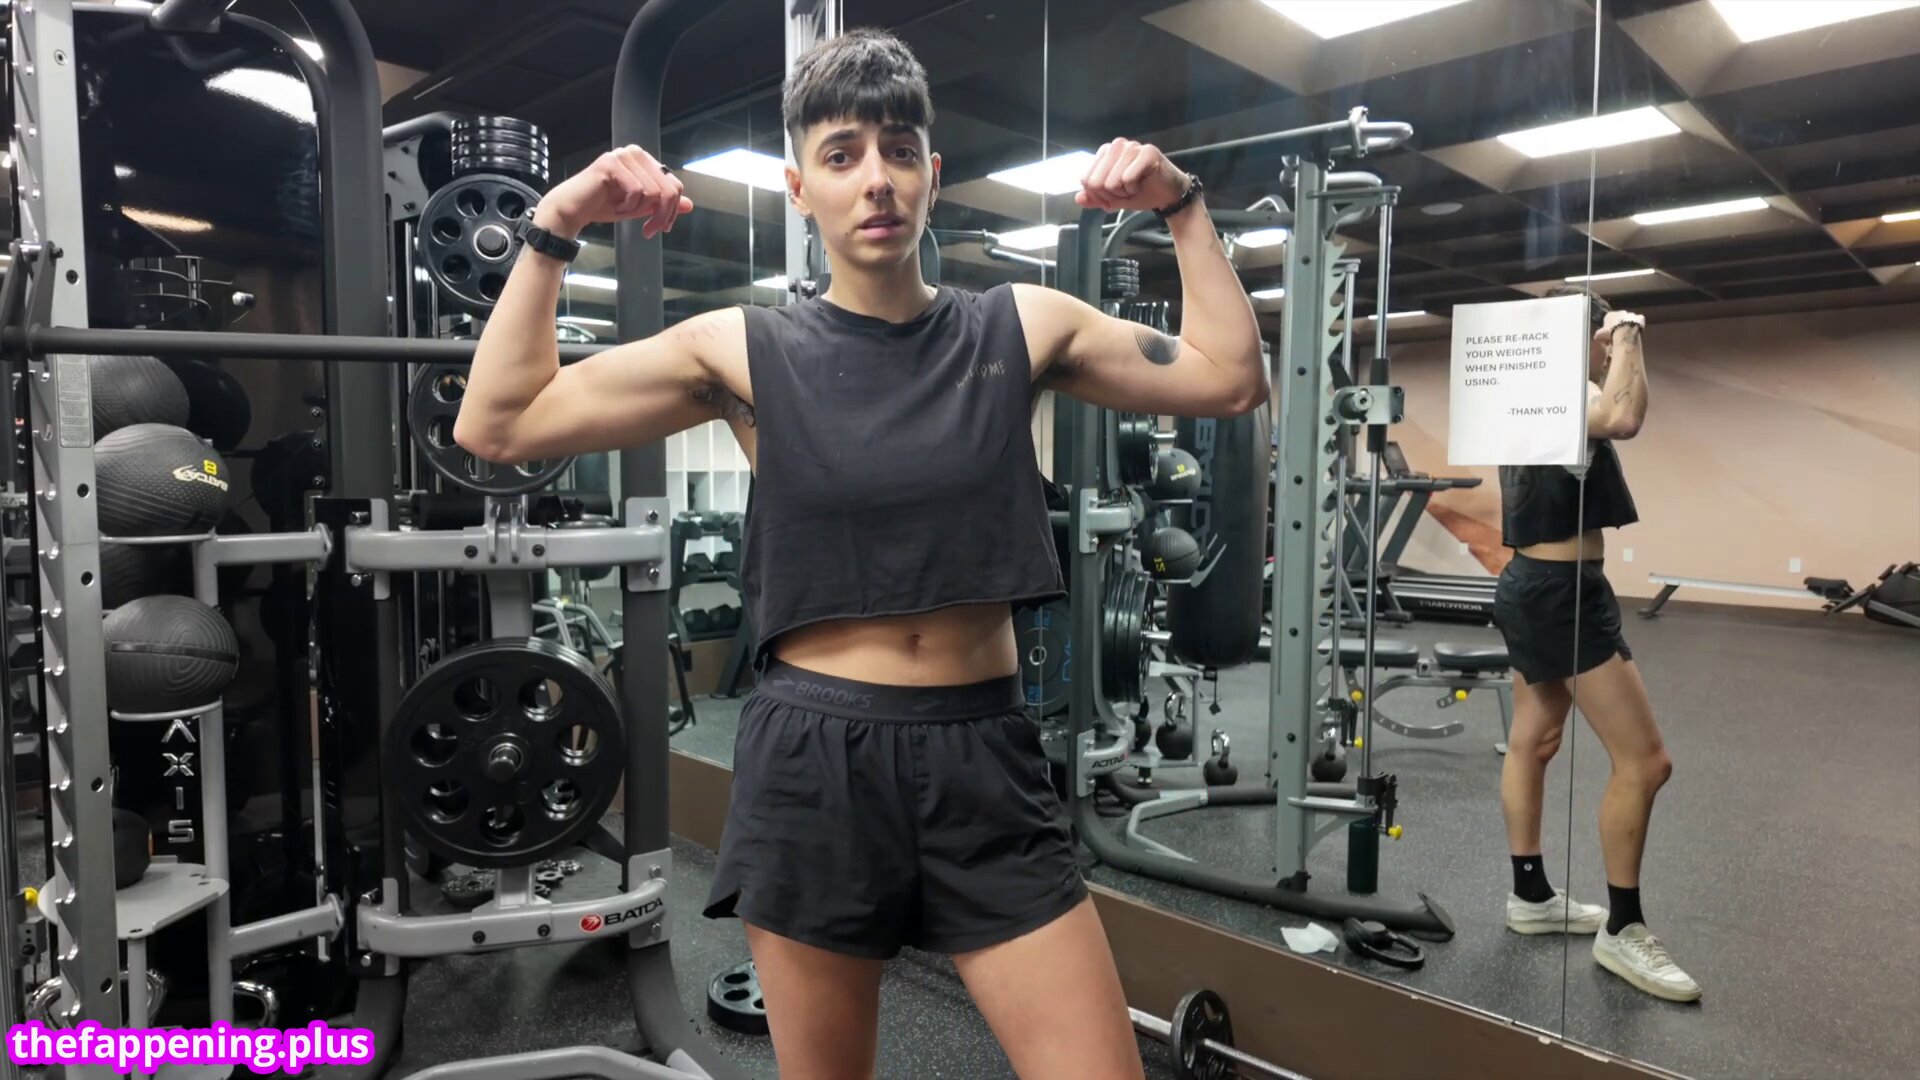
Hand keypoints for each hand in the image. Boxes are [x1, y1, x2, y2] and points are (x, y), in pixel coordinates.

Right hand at [535, 145, 691, 239]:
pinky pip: (636, 190)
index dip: (672, 210)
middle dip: (662, 215)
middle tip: (649, 230)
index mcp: (645, 160)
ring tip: (623, 210)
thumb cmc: (603, 205)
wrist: (573, 210)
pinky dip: (628, 206)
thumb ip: (663, 204)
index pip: (675, 185)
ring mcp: (623, 155)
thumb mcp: (640, 207)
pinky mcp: (612, 163)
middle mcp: (636, 153)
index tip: (661, 227)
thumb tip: (689, 205)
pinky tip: (615, 205)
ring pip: (654, 191)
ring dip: (639, 210)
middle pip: (669, 188)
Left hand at [1075, 139, 1189, 212]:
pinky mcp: (1147, 152)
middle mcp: (1116, 145)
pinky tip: (1143, 183)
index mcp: (1105, 153)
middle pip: (1096, 182)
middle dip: (1111, 196)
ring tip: (1135, 187)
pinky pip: (1127, 179)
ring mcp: (1132, 147)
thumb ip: (1095, 198)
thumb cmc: (1142, 192)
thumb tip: (1078, 198)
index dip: (1099, 196)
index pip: (1086, 180)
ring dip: (1124, 193)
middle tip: (1126, 192)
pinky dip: (1134, 189)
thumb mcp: (1114, 198)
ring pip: (1111, 182)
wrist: (1168, 194)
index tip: (1114, 196)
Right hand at [1596, 308, 1645, 342]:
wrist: (1624, 333)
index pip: (1608, 319)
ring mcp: (1630, 315)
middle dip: (1619, 324)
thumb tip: (1596, 336)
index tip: (1609, 332)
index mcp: (1610, 315)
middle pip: (1619, 318)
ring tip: (1627, 334)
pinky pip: (1639, 320)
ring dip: (1628, 324)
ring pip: (1629, 319)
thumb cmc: (1611, 332)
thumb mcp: (1600, 335)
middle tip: (1618, 333)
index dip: (1609, 326)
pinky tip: (1636, 330)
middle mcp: (1620, 312)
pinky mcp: (1639, 318)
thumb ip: (1598, 334)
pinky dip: (1638, 324)